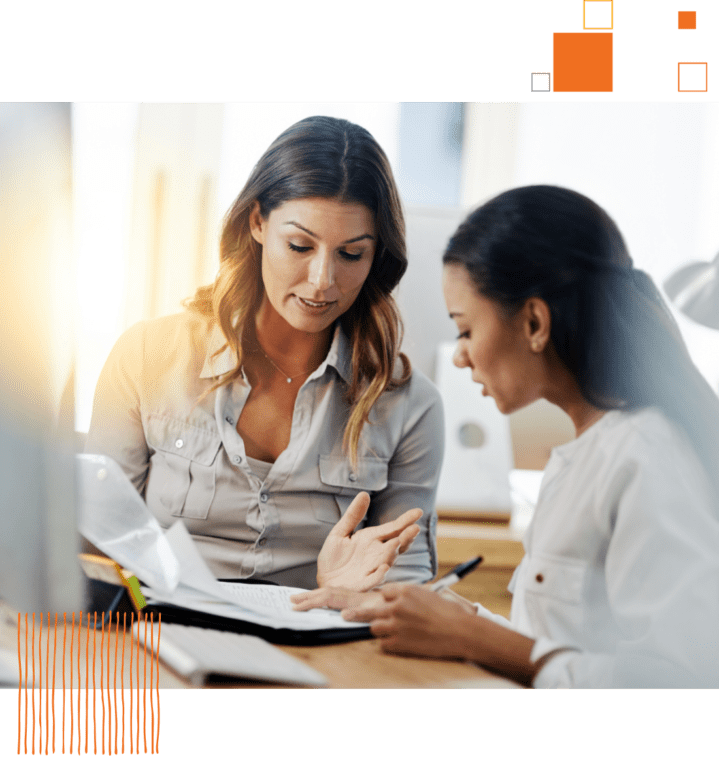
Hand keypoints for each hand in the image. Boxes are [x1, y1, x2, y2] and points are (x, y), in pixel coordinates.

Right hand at [290, 587, 384, 613]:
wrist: (400, 601)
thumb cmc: (390, 609)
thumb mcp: (377, 612)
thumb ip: (360, 613)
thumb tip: (344, 614)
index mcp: (352, 599)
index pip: (326, 598)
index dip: (310, 602)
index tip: (296, 607)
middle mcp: (351, 595)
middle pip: (325, 593)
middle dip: (308, 596)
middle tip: (291, 599)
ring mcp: (353, 595)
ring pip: (329, 592)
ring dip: (314, 594)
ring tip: (300, 597)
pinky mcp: (356, 597)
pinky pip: (335, 595)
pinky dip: (324, 595)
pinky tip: (320, 599)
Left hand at [316, 492, 421, 590]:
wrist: (322, 581)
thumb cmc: (334, 558)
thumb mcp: (340, 532)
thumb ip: (353, 515)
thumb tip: (364, 494)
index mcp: (373, 540)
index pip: (392, 528)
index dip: (405, 521)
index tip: (418, 512)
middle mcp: (376, 554)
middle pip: (396, 544)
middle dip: (406, 537)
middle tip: (415, 528)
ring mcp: (371, 570)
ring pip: (387, 561)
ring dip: (393, 553)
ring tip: (398, 542)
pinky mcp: (362, 585)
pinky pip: (373, 580)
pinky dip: (379, 575)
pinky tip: (383, 568)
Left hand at [343, 583, 477, 658]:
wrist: (461, 631)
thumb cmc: (450, 612)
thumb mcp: (428, 595)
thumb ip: (409, 597)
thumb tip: (394, 600)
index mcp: (405, 590)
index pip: (383, 592)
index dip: (387, 600)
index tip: (388, 605)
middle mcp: (397, 606)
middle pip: (369, 610)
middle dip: (356, 613)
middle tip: (345, 615)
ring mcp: (396, 625)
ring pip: (374, 627)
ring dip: (380, 630)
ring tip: (391, 632)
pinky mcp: (399, 643)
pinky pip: (383, 644)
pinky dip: (390, 645)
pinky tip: (401, 643)